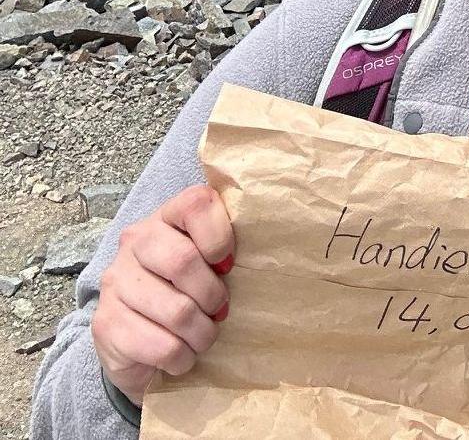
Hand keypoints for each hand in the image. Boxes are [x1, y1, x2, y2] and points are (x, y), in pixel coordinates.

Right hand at [92, 185, 234, 405]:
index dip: (221, 237)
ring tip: (205, 337)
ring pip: (176, 310)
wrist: (136, 341)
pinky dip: (182, 358)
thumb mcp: (208, 261)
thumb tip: (270, 246)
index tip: (229, 265)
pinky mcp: (105, 324)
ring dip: (202, 333)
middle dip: (212, 294)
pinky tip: (182, 356)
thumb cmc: (188, 291)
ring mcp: (115, 282)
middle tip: (220, 311)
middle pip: (184, 260)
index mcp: (167, 216)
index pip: (197, 203)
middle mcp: (135, 241)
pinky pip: (160, 346)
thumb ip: (228, 245)